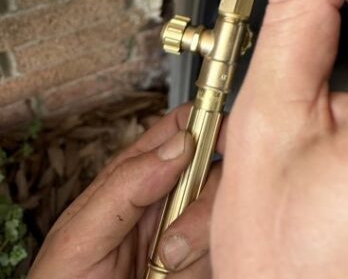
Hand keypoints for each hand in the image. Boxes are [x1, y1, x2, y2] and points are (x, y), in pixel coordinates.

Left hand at [30, 103, 222, 278]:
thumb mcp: (81, 236)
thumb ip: (125, 185)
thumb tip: (180, 143)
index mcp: (136, 176)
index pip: (183, 128)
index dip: (210, 123)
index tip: (227, 139)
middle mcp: (168, 201)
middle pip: (216, 174)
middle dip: (204, 206)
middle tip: (172, 245)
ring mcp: (186, 236)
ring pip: (222, 218)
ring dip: (197, 250)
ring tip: (160, 274)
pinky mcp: (199, 265)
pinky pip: (221, 256)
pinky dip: (201, 271)